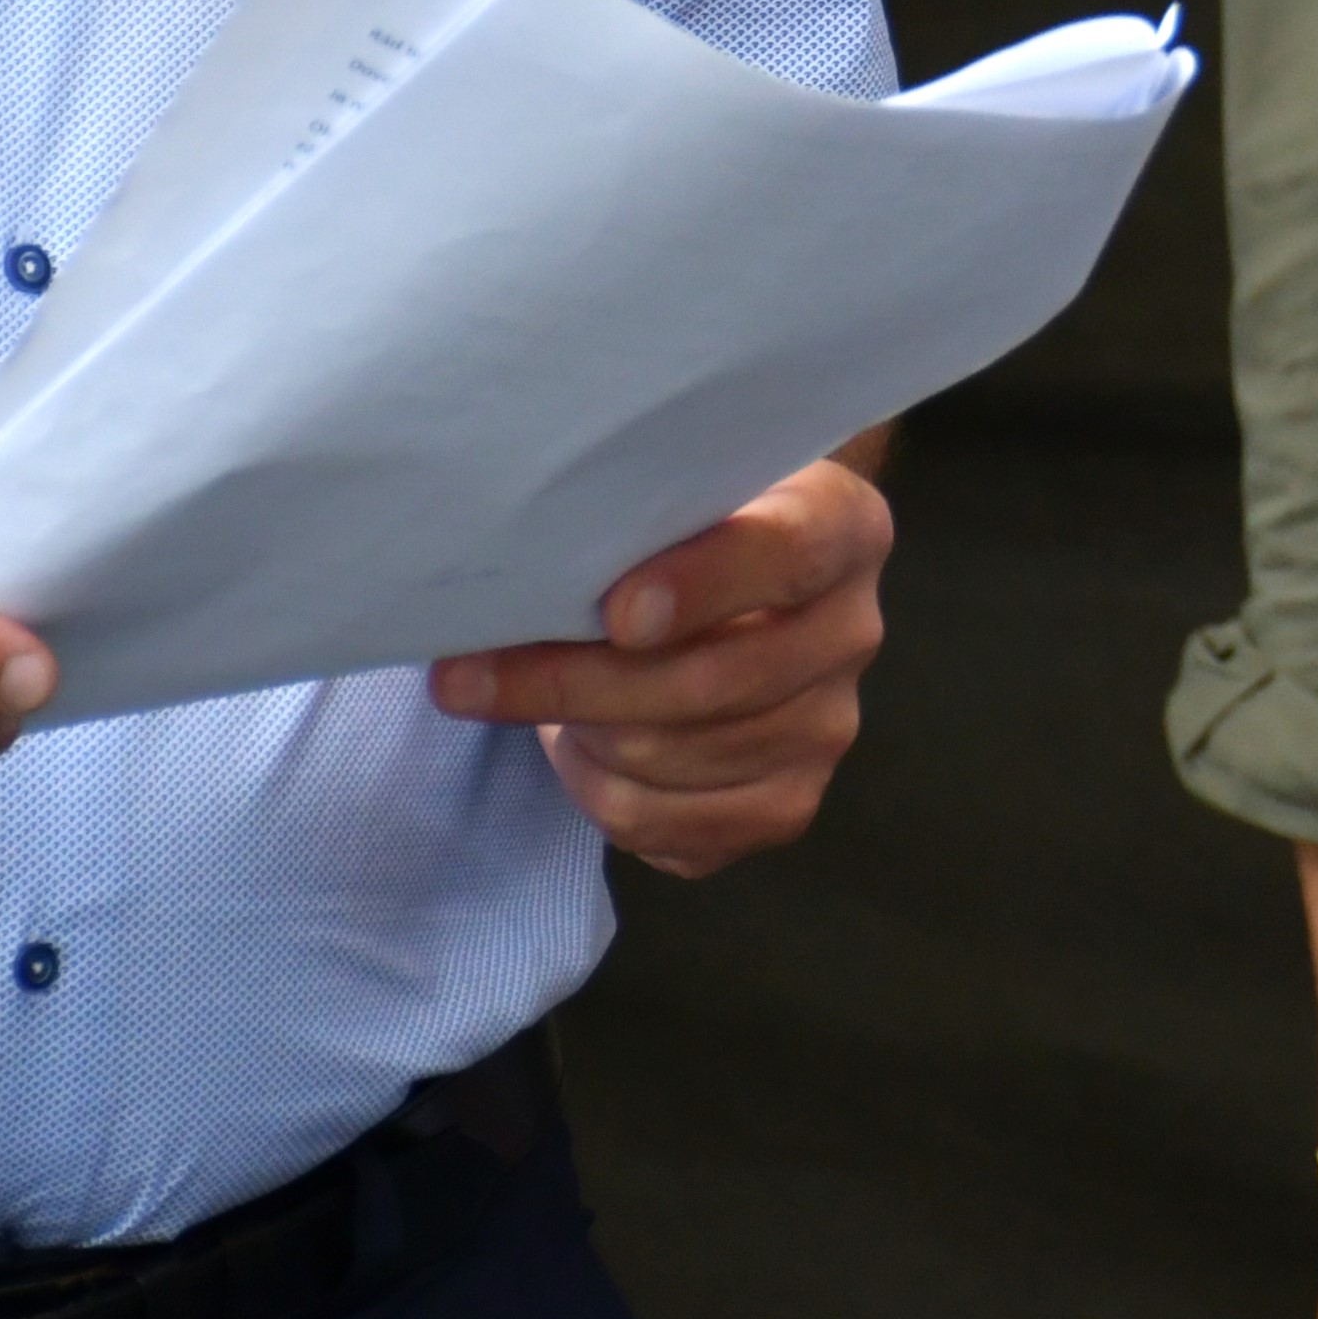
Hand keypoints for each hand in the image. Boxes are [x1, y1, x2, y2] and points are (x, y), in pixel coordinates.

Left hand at [428, 453, 889, 877]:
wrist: (732, 580)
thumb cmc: (678, 527)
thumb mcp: (669, 492)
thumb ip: (631, 522)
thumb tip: (521, 582)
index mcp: (840, 526)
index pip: (789, 552)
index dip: (704, 585)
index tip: (617, 614)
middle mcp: (853, 631)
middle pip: (714, 683)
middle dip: (576, 685)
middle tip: (464, 678)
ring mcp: (827, 728)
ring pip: (675, 760)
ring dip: (583, 737)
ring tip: (544, 702)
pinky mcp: (789, 804)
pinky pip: (669, 826)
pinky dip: (601, 794)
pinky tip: (585, 753)